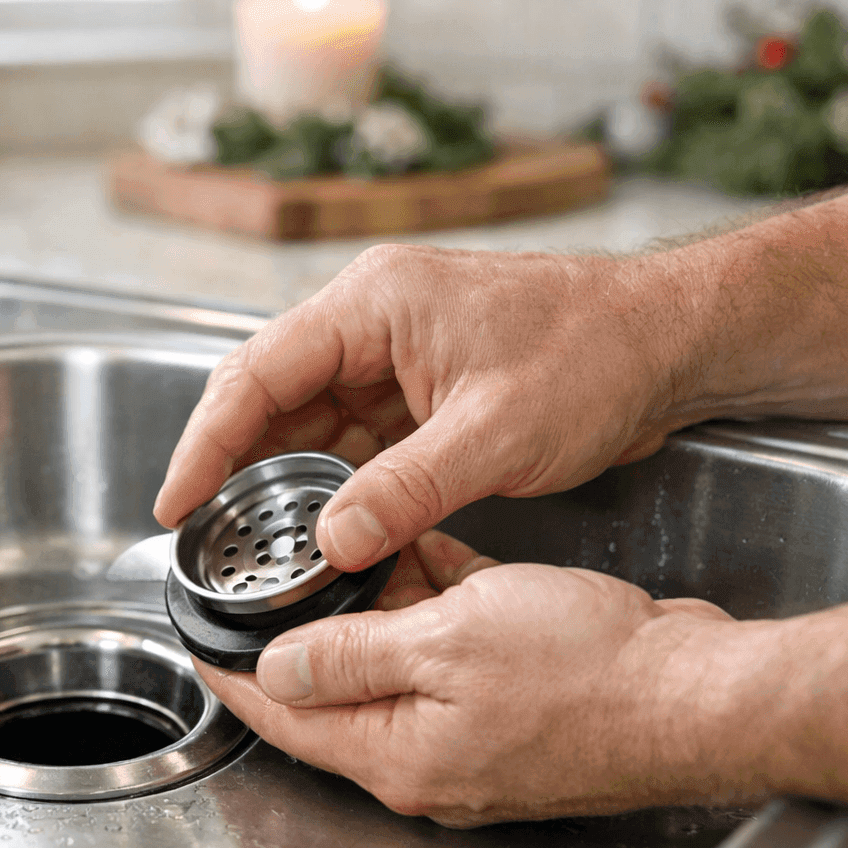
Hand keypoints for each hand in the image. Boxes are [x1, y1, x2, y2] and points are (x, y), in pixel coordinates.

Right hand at [153, 244, 693, 570]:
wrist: (671, 343)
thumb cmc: (597, 353)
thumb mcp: (495, 433)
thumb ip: (403, 488)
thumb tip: (330, 541)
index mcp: (373, 304)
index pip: (258, 371)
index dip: (205, 440)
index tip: (177, 500)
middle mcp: (371, 322)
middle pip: (271, 395)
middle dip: (234, 465)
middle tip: (205, 534)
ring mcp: (394, 357)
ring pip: (309, 422)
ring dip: (284, 479)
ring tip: (253, 543)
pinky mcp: (419, 391)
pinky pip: (354, 440)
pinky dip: (334, 484)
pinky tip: (320, 528)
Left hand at [195, 530, 746, 826]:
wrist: (699, 694)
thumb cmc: (589, 674)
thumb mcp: (447, 643)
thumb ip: (351, 656)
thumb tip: (277, 671)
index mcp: (395, 753)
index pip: (283, 716)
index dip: (234, 674)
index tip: (199, 638)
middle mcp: (427, 758)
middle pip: (337, 688)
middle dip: (310, 626)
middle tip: (277, 575)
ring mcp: (473, 737)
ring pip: (399, 662)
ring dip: (380, 606)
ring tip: (354, 550)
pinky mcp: (515, 710)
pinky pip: (453, 655)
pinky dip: (438, 607)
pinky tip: (432, 556)